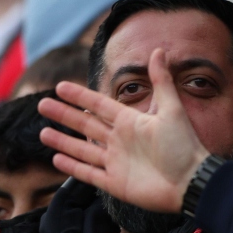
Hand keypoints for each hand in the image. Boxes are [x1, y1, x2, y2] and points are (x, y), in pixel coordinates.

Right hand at [38, 51, 210, 213]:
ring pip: (83, 149)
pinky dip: (73, 167)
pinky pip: (89, 173)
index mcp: (130, 121)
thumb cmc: (184, 146)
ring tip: (42, 133)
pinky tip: (57, 159)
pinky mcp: (115, 183)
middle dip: (64, 115)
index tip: (60, 87)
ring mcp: (116, 162)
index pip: (99, 105)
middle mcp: (120, 140)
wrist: (191, 181)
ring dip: (63, 141)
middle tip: (42, 105)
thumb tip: (158, 49)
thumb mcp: (172, 109)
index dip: (80, 96)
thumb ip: (162, 81)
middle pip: (86, 125)